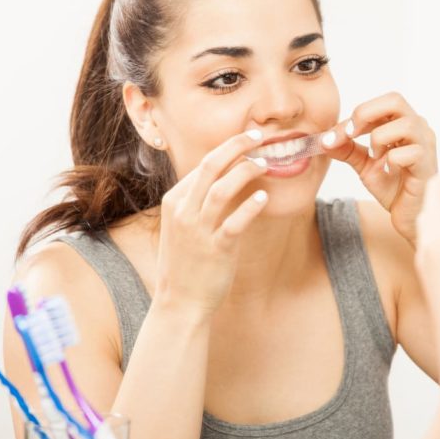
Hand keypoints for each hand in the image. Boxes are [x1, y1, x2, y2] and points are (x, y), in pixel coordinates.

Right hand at [154, 130, 269, 315]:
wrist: (180, 303)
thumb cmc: (186, 263)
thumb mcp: (183, 226)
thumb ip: (198, 202)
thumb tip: (225, 179)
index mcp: (174, 202)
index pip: (203, 165)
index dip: (228, 149)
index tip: (249, 141)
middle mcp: (183, 212)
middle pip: (210, 166)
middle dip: (237, 145)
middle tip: (259, 136)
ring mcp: (197, 230)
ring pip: (221, 189)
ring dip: (246, 171)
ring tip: (265, 164)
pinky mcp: (216, 249)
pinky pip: (235, 222)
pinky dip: (250, 206)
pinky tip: (264, 197)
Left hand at [321, 93, 436, 245]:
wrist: (406, 215)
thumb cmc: (392, 186)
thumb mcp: (364, 164)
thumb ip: (346, 149)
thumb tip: (323, 139)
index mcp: (403, 123)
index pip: (380, 104)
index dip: (355, 114)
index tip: (335, 135)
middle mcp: (418, 129)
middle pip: (395, 100)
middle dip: (366, 114)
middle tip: (351, 134)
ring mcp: (426, 146)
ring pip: (405, 125)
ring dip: (380, 139)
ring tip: (374, 156)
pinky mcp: (427, 166)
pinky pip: (410, 153)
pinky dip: (391, 161)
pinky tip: (387, 172)